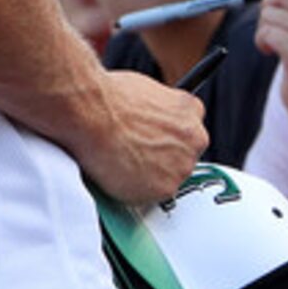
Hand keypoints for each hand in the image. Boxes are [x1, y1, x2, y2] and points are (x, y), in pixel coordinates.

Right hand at [79, 70, 208, 204]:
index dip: (167, 139)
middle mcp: (194, 139)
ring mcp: (182, 165)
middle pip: (182, 157)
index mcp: (191, 110)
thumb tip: (148, 119)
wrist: (93, 113)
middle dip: (161, 159)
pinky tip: (120, 175)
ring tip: (123, 163)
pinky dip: (136, 191)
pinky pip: (152, 197)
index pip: (187, 133)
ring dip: (150, 176)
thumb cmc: (110, 99)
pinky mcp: (165, 188)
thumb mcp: (146, 91)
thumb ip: (158, 111)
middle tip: (135, 154)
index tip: (154, 142)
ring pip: (168, 179)